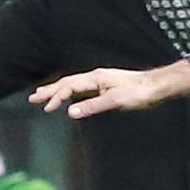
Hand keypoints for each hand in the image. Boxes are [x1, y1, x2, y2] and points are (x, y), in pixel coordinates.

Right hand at [28, 60, 189, 118]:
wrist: (157, 86)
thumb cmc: (139, 93)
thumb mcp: (115, 101)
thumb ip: (92, 106)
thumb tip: (70, 112)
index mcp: (96, 77)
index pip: (69, 86)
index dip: (56, 97)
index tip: (46, 108)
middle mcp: (97, 76)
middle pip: (68, 82)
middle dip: (50, 90)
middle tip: (32, 98)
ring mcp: (102, 80)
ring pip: (74, 84)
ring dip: (58, 90)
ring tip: (44, 96)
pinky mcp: (107, 86)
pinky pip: (83, 88)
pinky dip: (71, 92)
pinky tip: (69, 98)